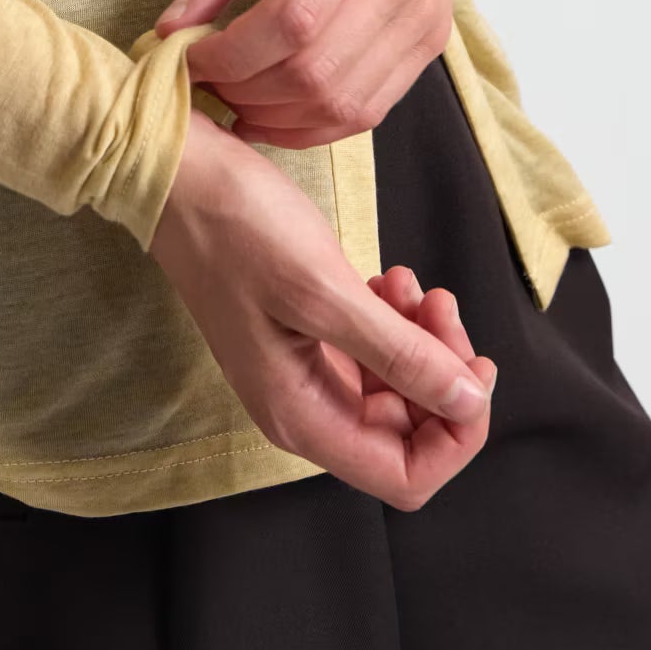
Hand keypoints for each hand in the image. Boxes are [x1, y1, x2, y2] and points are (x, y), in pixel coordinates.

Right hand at [148, 110, 495, 504]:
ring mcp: (303, 368)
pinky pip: (371, 349)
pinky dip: (393, 318)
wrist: (178, 173)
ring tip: (410, 282)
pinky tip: (388, 277)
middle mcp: (303, 406)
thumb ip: (399, 354)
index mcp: (302, 417)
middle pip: (407, 430)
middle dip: (440, 374)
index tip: (472, 371)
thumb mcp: (325, 291)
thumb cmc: (237, 229)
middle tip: (441, 307)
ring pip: (394, 385)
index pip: (405, 476)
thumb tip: (467, 402)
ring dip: (419, 339)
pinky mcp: (304, 331)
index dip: (453, 436)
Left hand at [153, 0, 460, 146]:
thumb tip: (172, 25)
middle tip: (207, 80)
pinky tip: (278, 110)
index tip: (189, 56)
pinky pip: (372, 109)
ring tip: (237, 99)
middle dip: (246, 91)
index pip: (290, 21)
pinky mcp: (431, 39)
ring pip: (344, 103)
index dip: (231, 55)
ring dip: (279, 118)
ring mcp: (422, 16)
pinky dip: (318, 124)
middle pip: (315, 72)